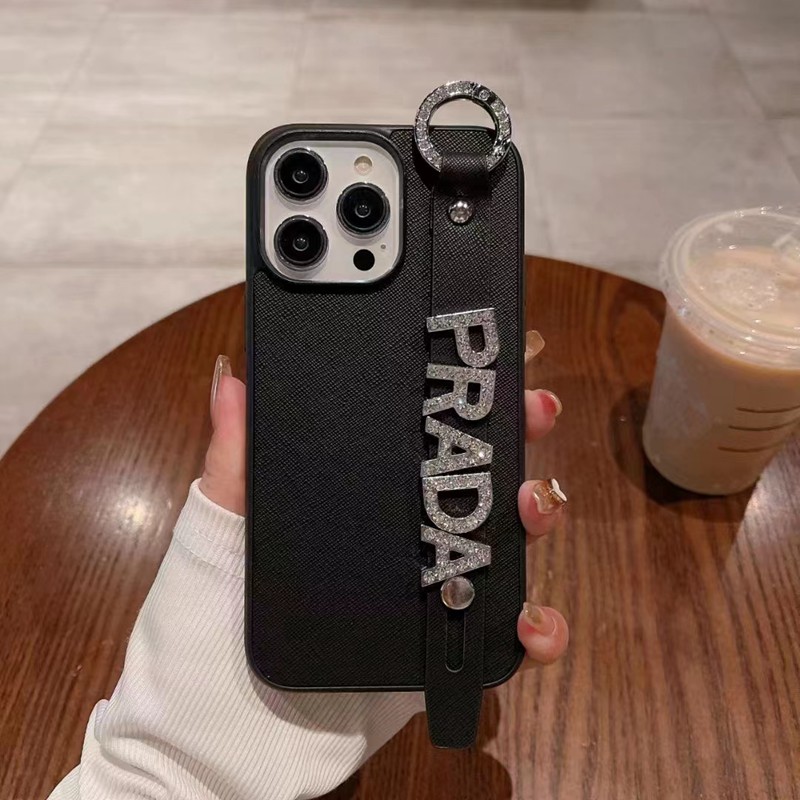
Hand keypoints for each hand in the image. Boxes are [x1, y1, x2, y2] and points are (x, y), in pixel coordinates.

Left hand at [201, 351, 567, 668]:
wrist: (222, 740)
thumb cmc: (204, 626)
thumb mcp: (217, 531)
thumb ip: (231, 461)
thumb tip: (232, 378)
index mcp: (354, 501)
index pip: (417, 440)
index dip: (460, 402)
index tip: (491, 363)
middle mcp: (398, 539)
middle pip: (472, 479)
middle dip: (514, 440)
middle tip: (536, 416)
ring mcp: (423, 593)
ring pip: (502, 546)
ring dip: (537, 519)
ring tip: (533, 511)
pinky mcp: (441, 653)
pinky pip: (501, 636)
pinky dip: (538, 628)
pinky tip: (531, 623)